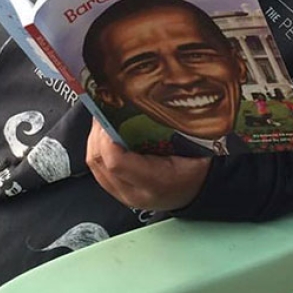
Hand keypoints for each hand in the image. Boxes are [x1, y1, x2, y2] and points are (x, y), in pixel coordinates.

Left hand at [86, 119, 209, 210]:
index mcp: (156, 182)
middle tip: (105, 109)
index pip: (116, 162)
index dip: (107, 135)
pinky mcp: (117, 190)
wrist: (198, 192)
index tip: (110, 112)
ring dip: (95, 137)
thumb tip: (148, 98)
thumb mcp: (192, 146)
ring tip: (104, 117)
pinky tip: (105, 133)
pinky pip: (97, 167)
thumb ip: (169, 126)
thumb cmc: (197, 168)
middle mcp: (135, 192)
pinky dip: (98, 146)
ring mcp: (123, 194)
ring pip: (94, 163)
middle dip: (98, 131)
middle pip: (99, 161)